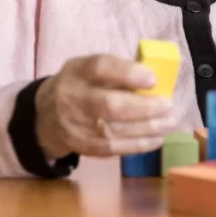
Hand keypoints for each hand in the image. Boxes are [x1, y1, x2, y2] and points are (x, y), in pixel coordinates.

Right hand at [34, 54, 175, 159]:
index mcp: (77, 71)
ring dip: (147, 128)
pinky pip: (112, 149)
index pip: (100, 68)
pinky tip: (156, 139)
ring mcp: (75, 125)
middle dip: (143, 107)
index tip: (153, 79)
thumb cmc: (80, 85)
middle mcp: (73, 97)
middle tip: (168, 106)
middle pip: (109, 105)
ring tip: (169, 123)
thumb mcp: (89, 69)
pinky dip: (137, 145)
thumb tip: (155, 80)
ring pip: (114, 130)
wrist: (45, 116)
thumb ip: (116, 71)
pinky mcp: (81, 146)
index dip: (128, 73)